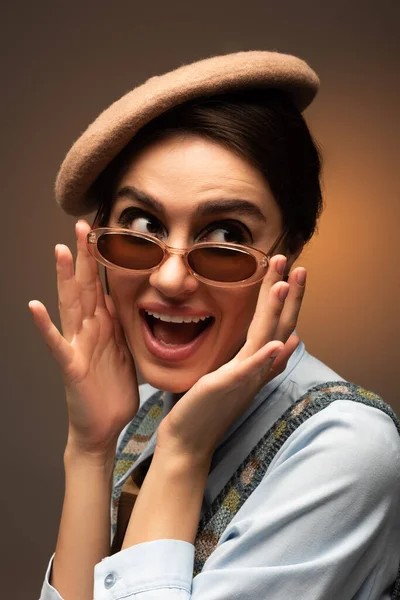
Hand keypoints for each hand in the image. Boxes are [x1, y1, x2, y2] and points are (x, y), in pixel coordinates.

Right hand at [29, 220, 138, 455]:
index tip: (106, 231)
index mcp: (105, 326)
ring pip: (70, 306)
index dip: (103, 259)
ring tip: (58, 251)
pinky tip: (34, 307)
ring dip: (63, 278)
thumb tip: (132, 301)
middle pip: (84, 286)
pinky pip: (57, 344)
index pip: (102, 284)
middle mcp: (89, 331)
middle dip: (83, 255)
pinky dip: (45, 326)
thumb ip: (125, 325)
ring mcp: (78, 346)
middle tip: (82, 224)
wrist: (104, 427)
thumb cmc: (113, 391)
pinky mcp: (71, 366)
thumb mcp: (126, 351)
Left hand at [156, 255, 305, 461]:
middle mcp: (257, 369)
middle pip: (280, 326)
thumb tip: (289, 340)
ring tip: (284, 284)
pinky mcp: (226, 389)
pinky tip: (276, 343)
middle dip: (290, 295)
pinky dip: (264, 358)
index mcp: (257, 362)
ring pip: (266, 340)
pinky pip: (247, 371)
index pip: (277, 323)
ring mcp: (244, 379)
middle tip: (298, 264)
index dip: (286, 296)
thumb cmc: (208, 406)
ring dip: (277, 312)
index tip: (290, 268)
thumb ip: (262, 358)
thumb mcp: (236, 375)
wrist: (190, 439)